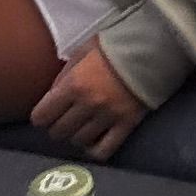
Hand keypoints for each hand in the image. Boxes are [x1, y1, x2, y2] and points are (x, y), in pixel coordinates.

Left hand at [31, 42, 147, 158]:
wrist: (154, 45)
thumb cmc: (115, 45)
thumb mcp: (83, 51)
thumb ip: (64, 75)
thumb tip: (52, 97)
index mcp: (74, 84)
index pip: (41, 117)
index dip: (42, 115)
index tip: (48, 112)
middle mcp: (88, 104)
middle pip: (58, 132)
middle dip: (58, 126)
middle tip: (65, 118)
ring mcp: (108, 116)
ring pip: (79, 141)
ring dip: (76, 136)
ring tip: (82, 126)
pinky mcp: (127, 124)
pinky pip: (103, 150)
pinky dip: (95, 149)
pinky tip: (95, 139)